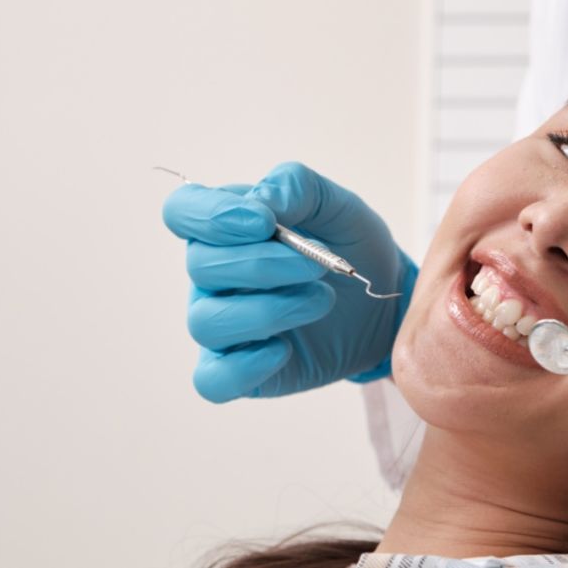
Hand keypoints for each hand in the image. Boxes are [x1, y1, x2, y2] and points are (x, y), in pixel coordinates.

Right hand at [162, 161, 415, 402]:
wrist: (384, 304)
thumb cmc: (352, 248)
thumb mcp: (340, 206)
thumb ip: (299, 188)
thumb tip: (262, 199)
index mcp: (227, 227)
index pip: (182, 211)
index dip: (211, 215)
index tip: (265, 223)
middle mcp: (213, 276)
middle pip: (201, 266)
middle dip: (263, 264)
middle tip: (319, 266)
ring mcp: (222, 325)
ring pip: (207, 322)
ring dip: (269, 310)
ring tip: (322, 300)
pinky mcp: (238, 370)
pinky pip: (213, 379)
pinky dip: (245, 366)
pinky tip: (283, 350)